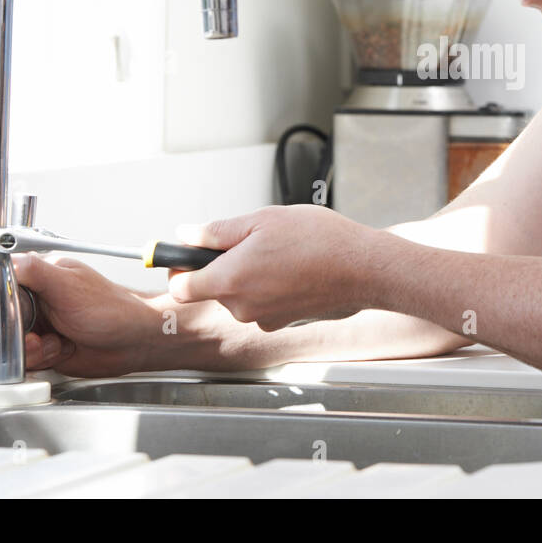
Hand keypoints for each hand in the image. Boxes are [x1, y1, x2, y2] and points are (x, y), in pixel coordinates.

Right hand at [0, 252, 160, 375]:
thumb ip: (33, 271)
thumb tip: (2, 258)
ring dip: (29, 348)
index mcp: (37, 275)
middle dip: (10, 330)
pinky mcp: (41, 348)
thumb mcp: (68, 285)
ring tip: (54, 341)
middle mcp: (33, 299)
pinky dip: (39, 358)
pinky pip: (22, 360)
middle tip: (33, 332)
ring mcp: (37, 324)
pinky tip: (60, 350)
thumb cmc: (111, 308)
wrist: (132, 341)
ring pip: (6, 342)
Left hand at [168, 205, 383, 330]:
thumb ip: (217, 231)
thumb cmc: (318, 241)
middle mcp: (242, 307)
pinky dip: (270, 287)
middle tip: (252, 240)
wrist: (363, 268)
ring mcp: (263, 318)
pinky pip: (263, 303)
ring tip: (280, 251)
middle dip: (224, 265)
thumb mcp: (262, 220)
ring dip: (250, 275)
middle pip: (213, 289)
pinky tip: (294, 268)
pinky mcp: (284, 322)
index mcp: (229, 280)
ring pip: (240, 295)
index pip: (181, 288)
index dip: (179, 269)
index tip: (186, 255)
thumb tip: (188, 235)